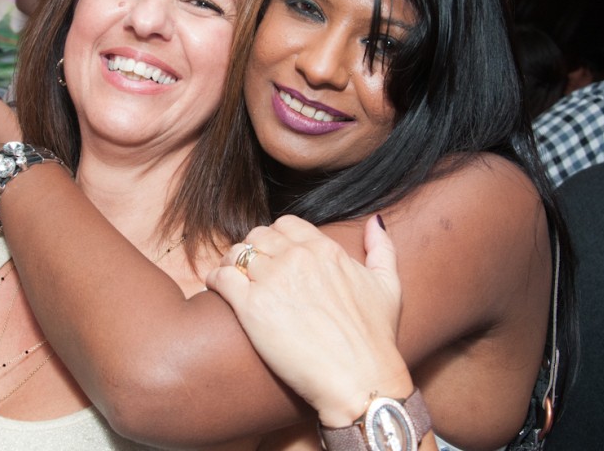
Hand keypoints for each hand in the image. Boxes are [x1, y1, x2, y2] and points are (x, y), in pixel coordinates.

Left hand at [206, 215, 411, 426]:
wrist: (361, 381)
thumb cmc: (376, 340)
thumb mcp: (388, 287)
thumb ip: (382, 249)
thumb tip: (376, 221)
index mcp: (326, 250)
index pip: (286, 225)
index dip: (275, 238)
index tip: (272, 255)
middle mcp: (298, 258)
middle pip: (258, 236)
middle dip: (251, 249)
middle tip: (249, 270)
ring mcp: (273, 280)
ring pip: (237, 253)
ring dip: (230, 264)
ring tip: (230, 280)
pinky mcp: (252, 307)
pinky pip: (221, 277)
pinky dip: (215, 280)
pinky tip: (217, 291)